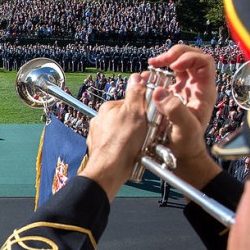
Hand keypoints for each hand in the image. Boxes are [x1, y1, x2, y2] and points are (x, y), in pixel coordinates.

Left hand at [80, 73, 148, 199]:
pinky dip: (126, 148)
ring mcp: (100, 136)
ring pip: (122, 132)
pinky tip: (132, 152)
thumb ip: (136, 94)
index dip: (143, 108)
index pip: (129, 102)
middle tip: (146, 132)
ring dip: (133, 137)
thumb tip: (136, 78)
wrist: (109, 171)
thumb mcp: (135, 112)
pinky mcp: (102, 150)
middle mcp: (100, 121)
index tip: (150, 115)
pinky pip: (118, 145)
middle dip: (138, 124)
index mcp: (107, 108)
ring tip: (140, 144)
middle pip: (126, 117)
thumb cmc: (121, 144)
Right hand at [148, 46, 221, 187]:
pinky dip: (158, 72)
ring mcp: (185, 90)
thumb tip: (160, 92)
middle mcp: (196, 87)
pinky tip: (148, 77)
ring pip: (179, 64)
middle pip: (191, 57)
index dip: (189, 58)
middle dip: (174, 54)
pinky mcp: (173, 94)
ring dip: (165, 61)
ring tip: (151, 66)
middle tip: (157, 62)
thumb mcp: (184, 129)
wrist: (182, 156)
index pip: (204, 62)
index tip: (172, 65)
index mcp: (204, 92)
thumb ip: (175, 111)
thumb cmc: (187, 145)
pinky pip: (167, 75)